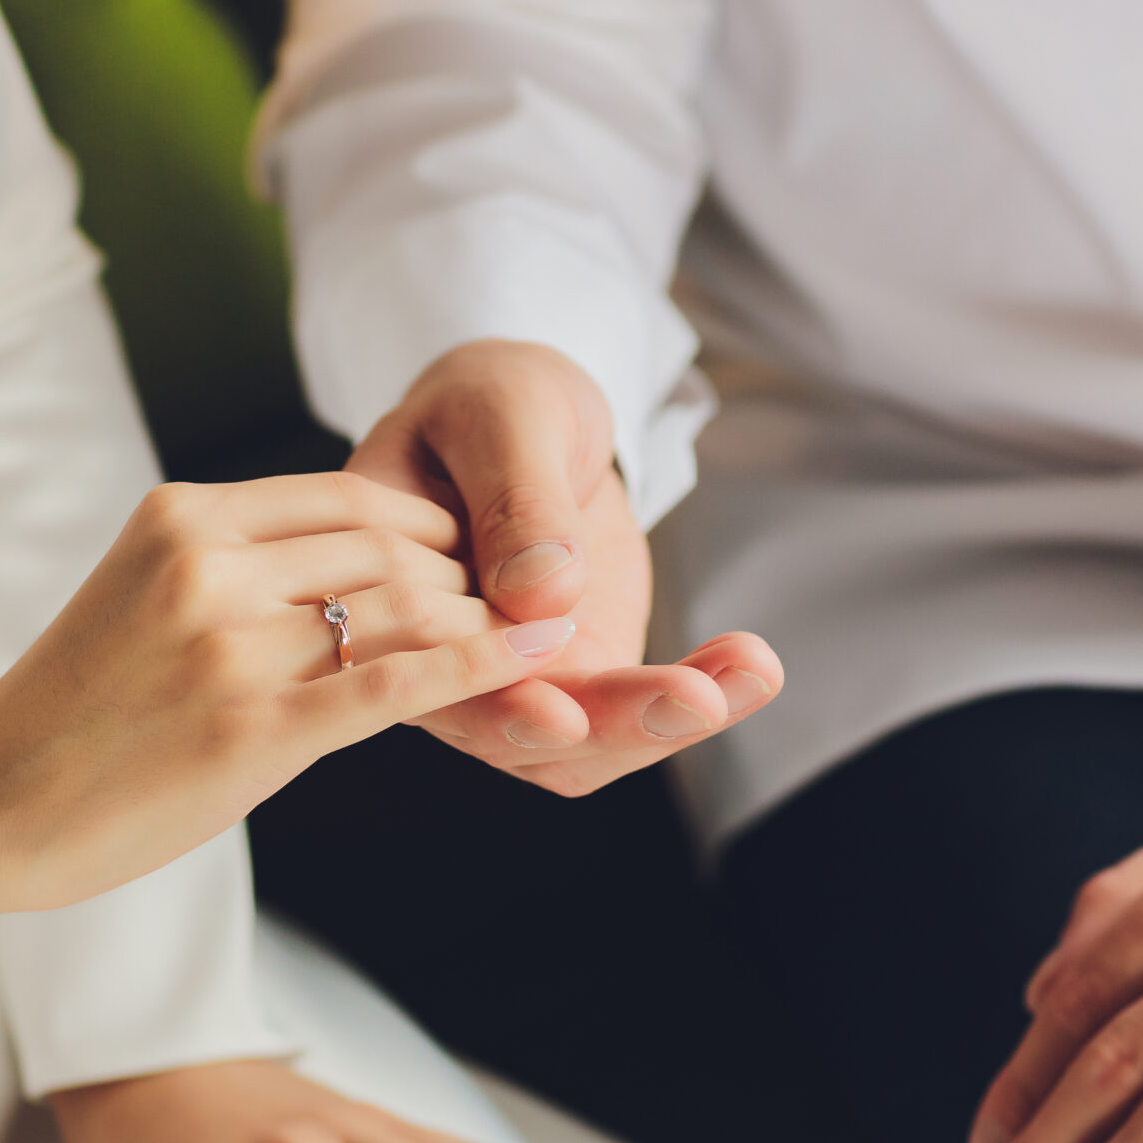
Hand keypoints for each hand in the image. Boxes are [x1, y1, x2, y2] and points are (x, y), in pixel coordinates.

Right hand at [0, 472, 574, 961]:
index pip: (354, 496)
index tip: (480, 563)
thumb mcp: (148, 597)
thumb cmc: (73, 716)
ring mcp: (230, 644)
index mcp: (184, 516)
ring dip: (484, 625)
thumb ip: (240, 567)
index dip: (437, 528)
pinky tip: (529, 665)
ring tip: (539, 642)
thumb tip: (358, 565)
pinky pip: (395, 684)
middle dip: (472, 580)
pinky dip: (476, 669)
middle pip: (393, 546)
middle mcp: (209, 563)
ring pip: (406, 607)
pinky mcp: (251, 727)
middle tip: (521, 614)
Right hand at [348, 339, 783, 796]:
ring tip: (748, 669)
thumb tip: (541, 595)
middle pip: (516, 731)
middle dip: (609, 726)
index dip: (491, 708)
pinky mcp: (581, 676)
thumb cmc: (491, 403)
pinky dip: (705, 691)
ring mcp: (518, 679)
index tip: (562, 717)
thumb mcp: (499, 418)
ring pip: (587, 740)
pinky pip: (639, 709)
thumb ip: (515, 498)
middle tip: (690, 700)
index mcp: (386, 601)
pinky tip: (755, 665)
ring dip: (670, 718)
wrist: (531, 418)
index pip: (426, 676)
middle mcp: (443, 664)